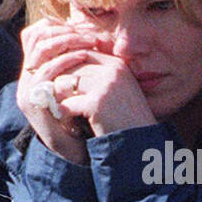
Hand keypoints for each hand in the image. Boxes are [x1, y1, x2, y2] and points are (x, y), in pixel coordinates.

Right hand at [16, 18, 113, 162]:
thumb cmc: (81, 116)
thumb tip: (91, 34)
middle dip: (64, 31)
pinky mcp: (31, 101)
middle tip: (88, 35)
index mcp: (34, 72)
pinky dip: (66, 60)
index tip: (81, 28)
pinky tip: (84, 57)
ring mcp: (26, 89)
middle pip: (35, 37)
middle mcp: (26, 78)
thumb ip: (76, 64)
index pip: (34, 34)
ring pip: (41, 51)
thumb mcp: (77, 85)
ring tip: (89, 43)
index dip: (56, 26)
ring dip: (67, 42)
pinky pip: (46, 72)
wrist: (74, 151)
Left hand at [37, 47, 156, 138]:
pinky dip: (65, 117)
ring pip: (63, 84)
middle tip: (63, 105)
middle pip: (69, 68)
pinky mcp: (96, 103)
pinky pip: (66, 104)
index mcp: (117, 65)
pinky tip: (72, 127)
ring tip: (68, 116)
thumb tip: (63, 69)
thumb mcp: (117, 92)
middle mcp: (112, 70)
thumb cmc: (126, 121)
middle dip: (61, 87)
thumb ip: (98, 77)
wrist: (140, 146)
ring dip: (61, 101)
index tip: (62, 86)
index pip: (81, 55)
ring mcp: (105, 85)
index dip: (68, 69)